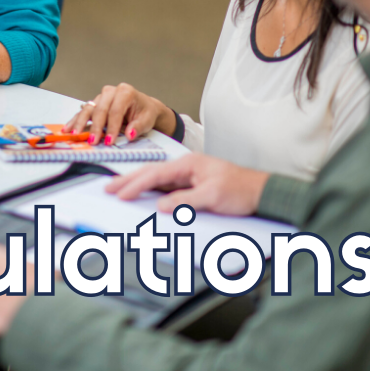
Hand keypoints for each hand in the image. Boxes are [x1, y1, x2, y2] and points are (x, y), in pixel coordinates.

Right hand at [64, 83, 173, 145]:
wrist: (143, 107)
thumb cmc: (144, 113)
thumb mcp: (146, 120)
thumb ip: (138, 127)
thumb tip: (129, 134)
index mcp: (125, 92)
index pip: (116, 110)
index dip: (112, 126)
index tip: (109, 140)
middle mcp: (111, 92)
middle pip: (100, 109)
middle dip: (96, 127)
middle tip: (93, 141)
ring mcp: (101, 97)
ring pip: (88, 109)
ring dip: (80, 123)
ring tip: (74, 134)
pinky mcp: (94, 104)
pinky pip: (83, 112)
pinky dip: (75, 121)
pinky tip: (68, 129)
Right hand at [105, 153, 269, 215]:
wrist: (260, 192)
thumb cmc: (241, 189)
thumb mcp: (213, 196)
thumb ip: (185, 201)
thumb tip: (161, 206)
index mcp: (189, 164)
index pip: (155, 174)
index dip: (135, 185)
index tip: (120, 195)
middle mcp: (186, 167)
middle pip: (150, 172)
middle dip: (128, 180)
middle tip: (108, 188)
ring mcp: (188, 175)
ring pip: (156, 179)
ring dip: (137, 184)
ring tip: (118, 190)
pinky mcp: (191, 185)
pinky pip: (165, 187)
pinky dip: (150, 191)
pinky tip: (142, 195)